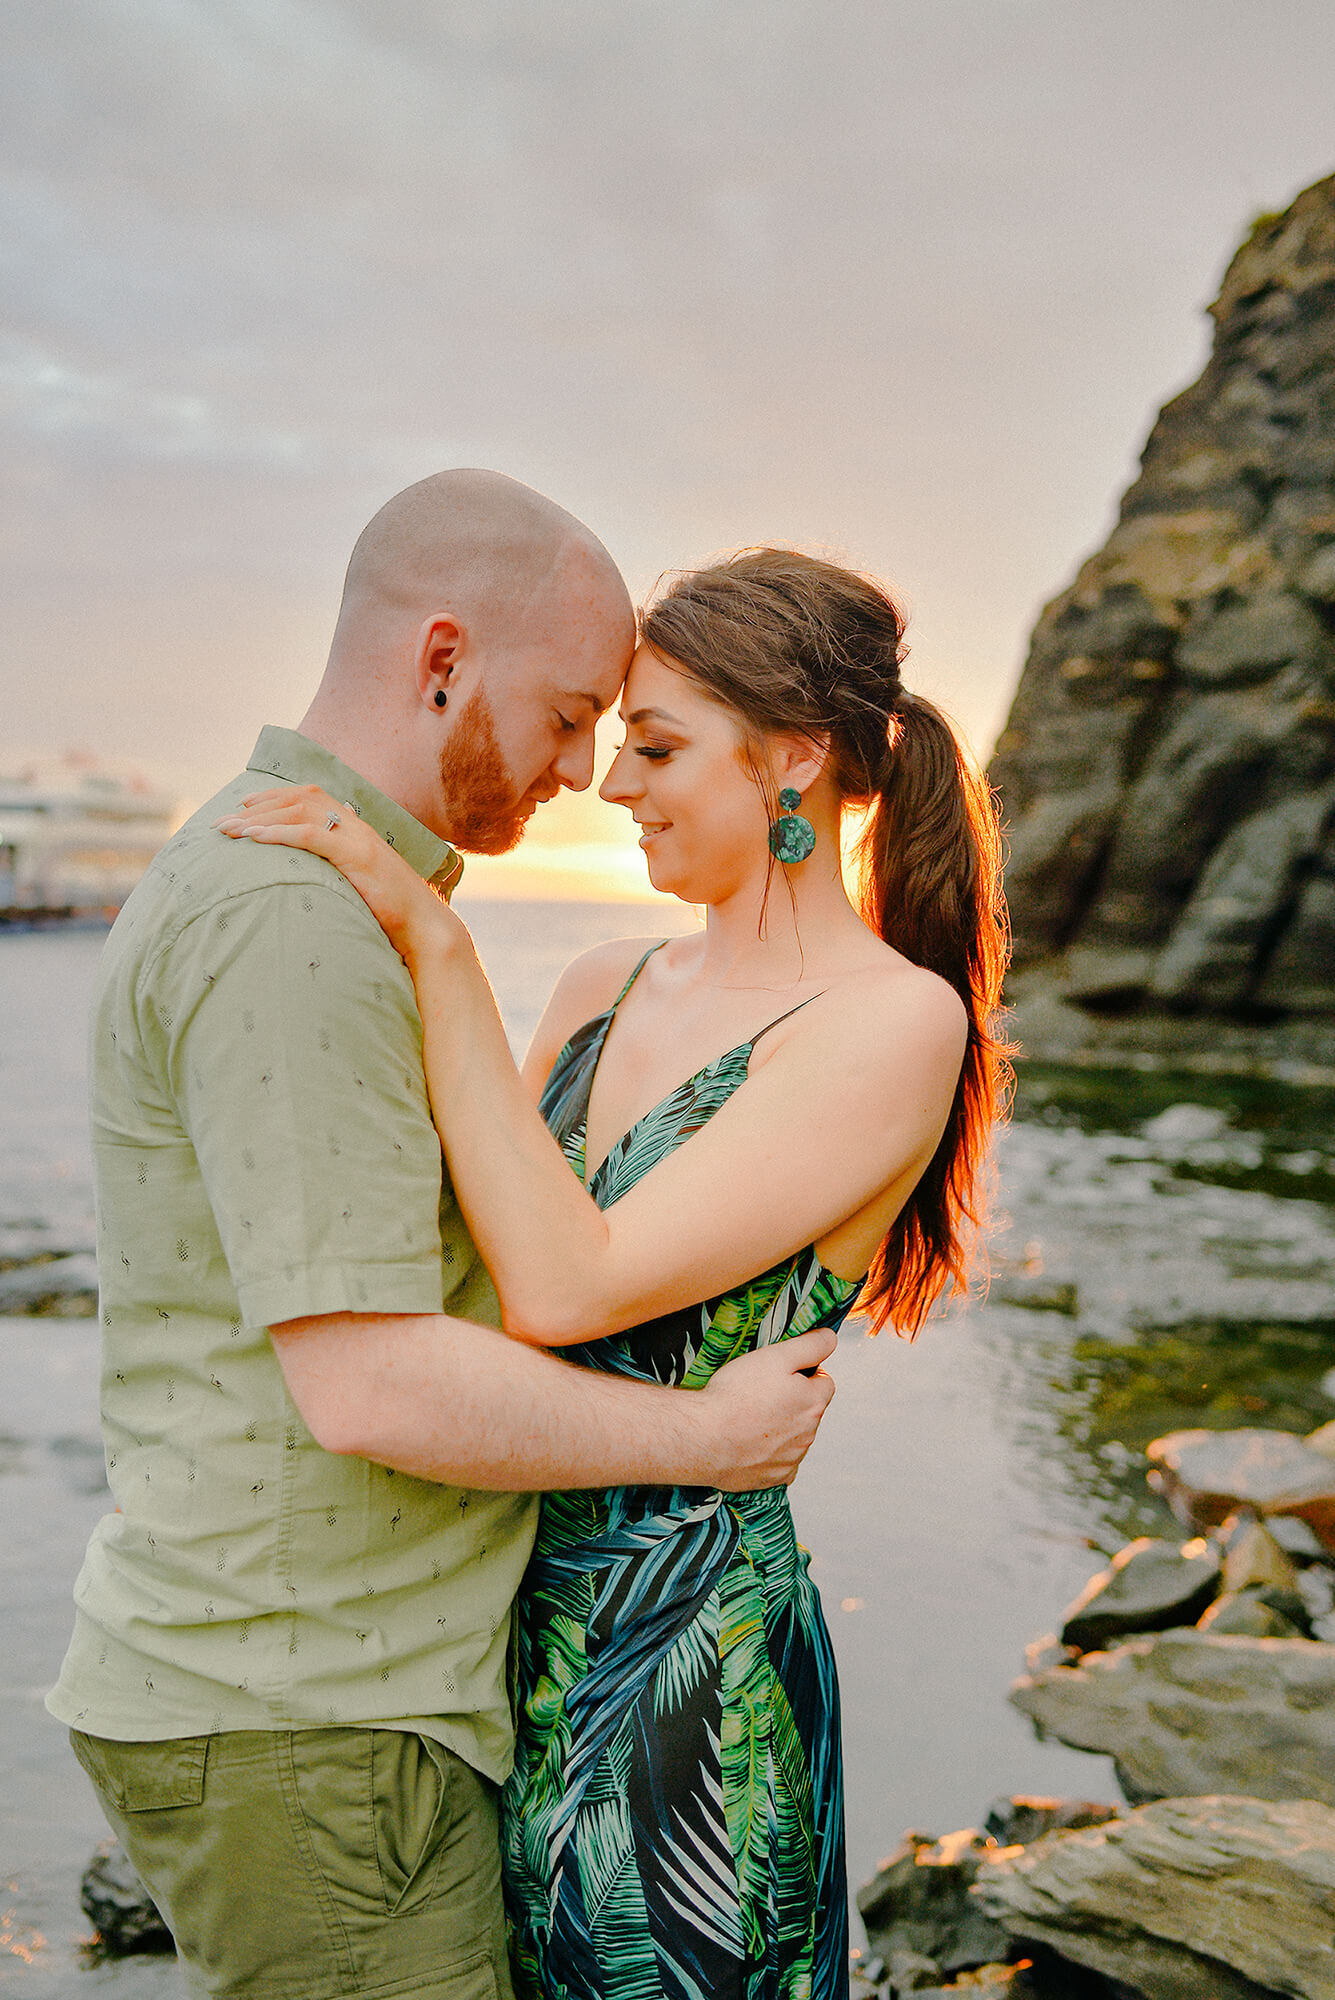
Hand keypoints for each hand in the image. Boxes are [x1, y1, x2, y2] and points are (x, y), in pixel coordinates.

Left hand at [214, 785, 466, 961]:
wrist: (425, 928)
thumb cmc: (394, 915)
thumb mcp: (361, 884)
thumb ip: (338, 871)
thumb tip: (310, 876)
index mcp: (357, 829)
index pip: (311, 797)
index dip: (275, 797)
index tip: (244, 805)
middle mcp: (357, 826)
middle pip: (299, 799)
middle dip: (257, 806)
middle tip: (222, 821)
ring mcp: (358, 838)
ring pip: (299, 812)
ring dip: (259, 819)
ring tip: (228, 829)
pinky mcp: (357, 855)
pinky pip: (310, 836)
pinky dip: (278, 833)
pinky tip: (253, 838)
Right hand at [695, 1328, 836, 1489]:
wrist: (702, 1438)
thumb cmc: (736, 1395)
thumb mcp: (775, 1356)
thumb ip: (810, 1345)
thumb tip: (830, 1338)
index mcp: (813, 1403)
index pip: (824, 1381)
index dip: (802, 1372)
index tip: (779, 1373)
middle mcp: (808, 1434)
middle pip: (808, 1410)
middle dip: (791, 1400)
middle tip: (758, 1392)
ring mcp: (791, 1459)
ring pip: (793, 1436)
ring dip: (780, 1427)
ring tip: (748, 1416)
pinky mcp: (772, 1478)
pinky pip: (780, 1463)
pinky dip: (769, 1453)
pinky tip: (748, 1442)